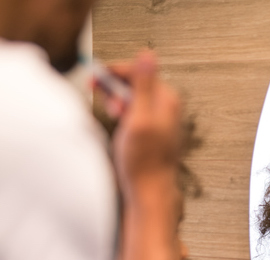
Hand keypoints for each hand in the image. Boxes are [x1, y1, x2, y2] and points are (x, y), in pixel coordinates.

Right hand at [106, 51, 181, 198]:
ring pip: (132, 97)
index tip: (96, 78)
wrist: (148, 189)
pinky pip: (133, 111)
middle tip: (106, 104)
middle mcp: (167, 105)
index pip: (139, 70)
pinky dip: (122, 114)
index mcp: (167, 99)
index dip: (115, 72)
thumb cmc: (144, 160)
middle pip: (134, 83)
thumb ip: (143, 84)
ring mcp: (160, 117)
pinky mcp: (152, 128)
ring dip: (117, 102)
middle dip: (115, 90)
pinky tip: (119, 125)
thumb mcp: (139, 117)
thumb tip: (148, 54)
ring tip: (115, 117)